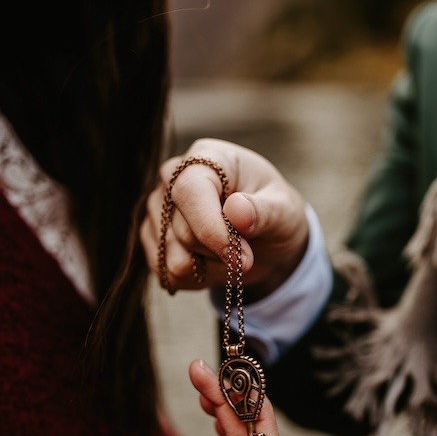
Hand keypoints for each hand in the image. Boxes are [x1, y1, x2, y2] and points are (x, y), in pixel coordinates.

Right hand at [141, 138, 307, 299]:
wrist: (265, 236)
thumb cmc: (274, 212)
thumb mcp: (284, 209)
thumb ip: (264, 210)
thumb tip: (236, 210)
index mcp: (205, 157)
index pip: (188, 190)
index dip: (211, 228)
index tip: (241, 257)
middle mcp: (171, 180)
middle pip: (183, 233)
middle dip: (220, 253)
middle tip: (246, 252)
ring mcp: (156, 211)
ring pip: (174, 260)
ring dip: (211, 268)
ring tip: (229, 252)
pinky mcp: (152, 240)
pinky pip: (169, 276)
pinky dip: (198, 278)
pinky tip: (213, 262)